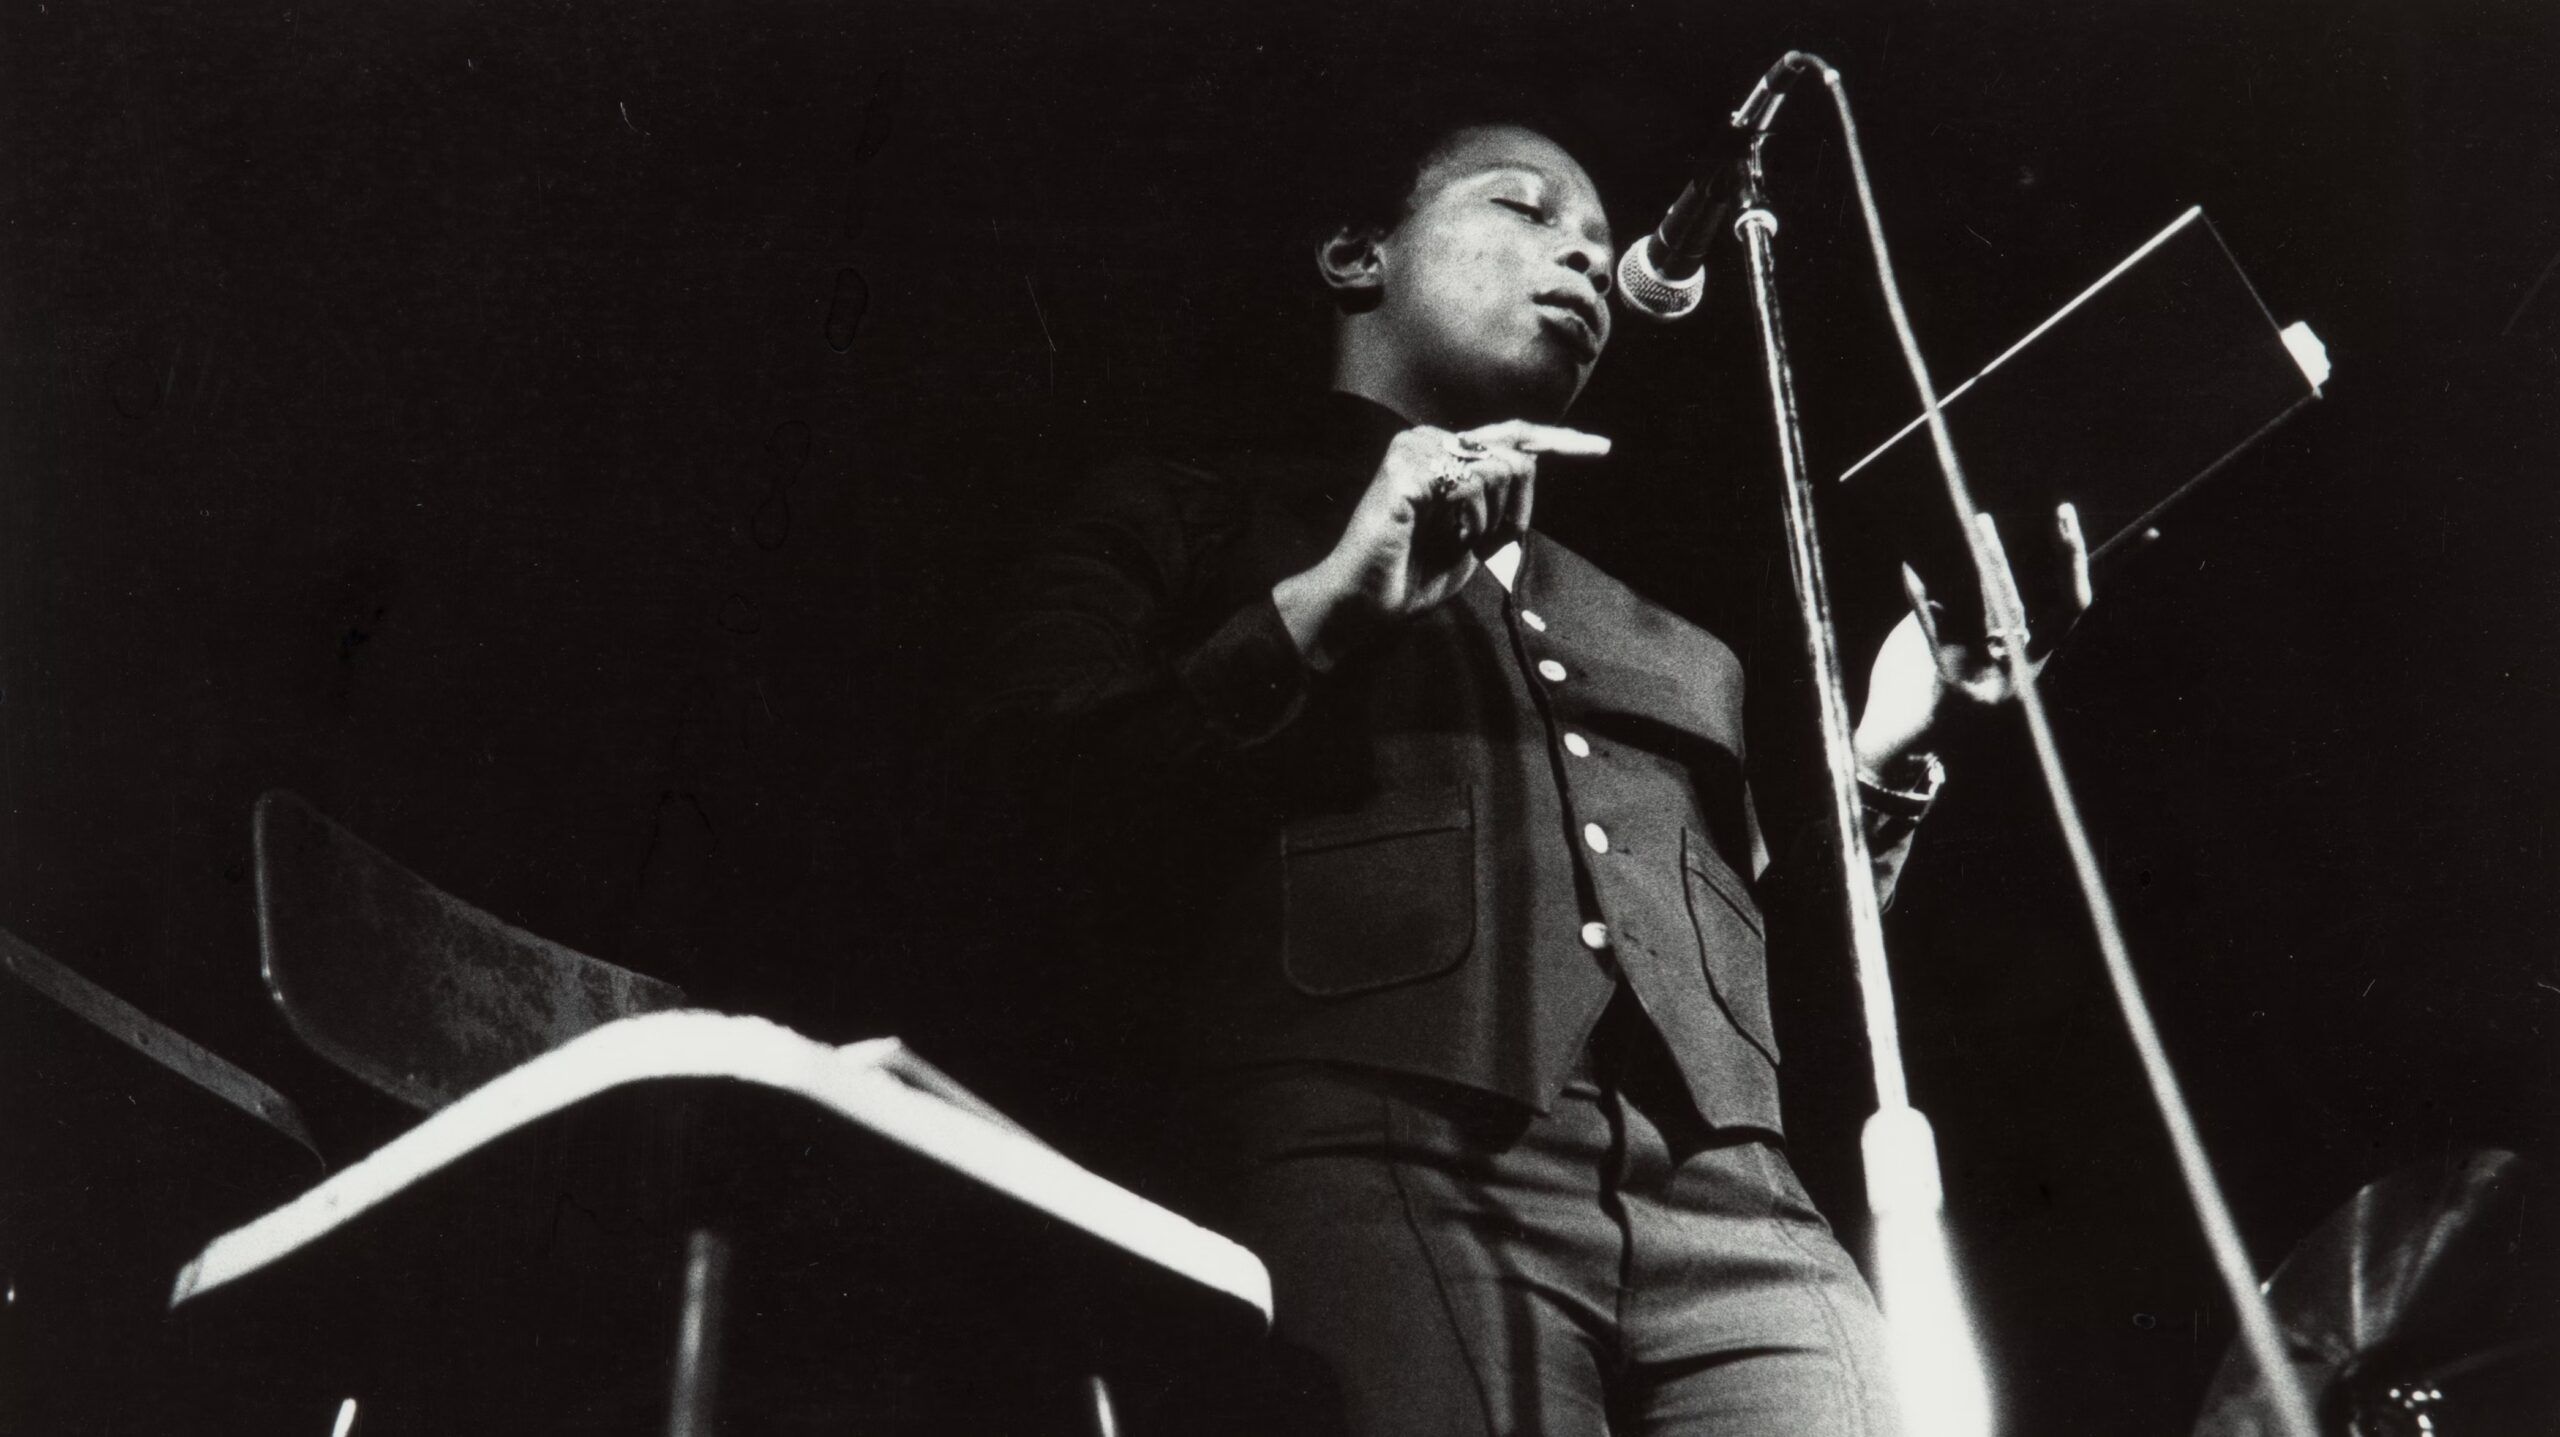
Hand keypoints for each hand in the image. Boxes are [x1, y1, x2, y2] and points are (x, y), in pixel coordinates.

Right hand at [1275, 420, 1609, 666]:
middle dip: (1516, 511)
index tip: (1601, 447)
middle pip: (1515, 456)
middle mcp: (1430, 439)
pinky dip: (1470, 521)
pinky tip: (1444, 536)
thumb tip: (1529, 468)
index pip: (1512, 437)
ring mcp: (1416, 447)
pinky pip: (1472, 486)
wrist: (1362, 602)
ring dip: (1489, 521)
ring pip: (1499, 471)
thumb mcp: (1473, 536)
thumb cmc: (1411, 575)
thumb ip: (1500, 503)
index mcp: (1444, 452)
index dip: (1560, 442)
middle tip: (1484, 543)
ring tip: (1455, 540)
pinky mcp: (1407, 465)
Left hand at [1853, 502, 2093, 778]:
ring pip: (2000, 610)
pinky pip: (1937, 634)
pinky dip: (1922, 603)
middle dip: (2062, 557)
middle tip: (2064, 511)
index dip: (2100, 569)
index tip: (2141, 530)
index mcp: (2035, 655)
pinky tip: (1910, 573)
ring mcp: (1992, 679)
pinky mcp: (1952, 687)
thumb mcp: (1983, 649)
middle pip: (2057, 604)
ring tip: (1982, 520)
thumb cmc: (1945, 686)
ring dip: (1992, 560)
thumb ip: (1998, 608)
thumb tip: (2005, 544)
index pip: (2076, 603)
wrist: (1905, 749)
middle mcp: (2022, 668)